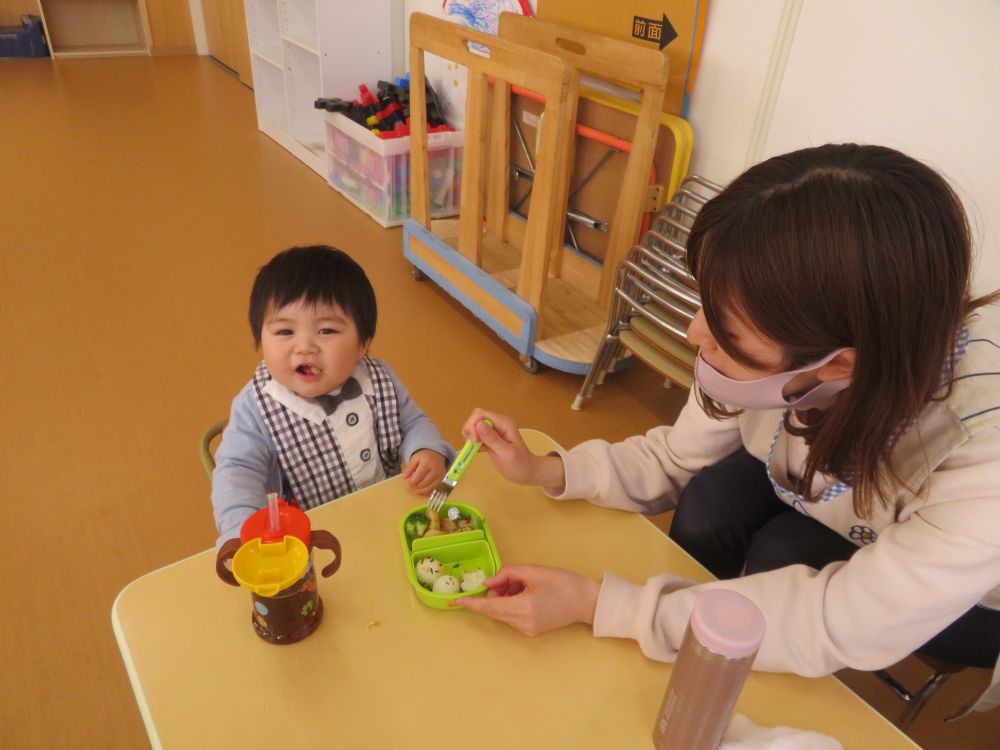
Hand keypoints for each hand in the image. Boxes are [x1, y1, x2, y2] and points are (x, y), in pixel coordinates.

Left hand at [402, 449, 446, 494]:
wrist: (436, 455)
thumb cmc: (424, 457)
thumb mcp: (415, 459)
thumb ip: (409, 468)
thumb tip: (404, 477)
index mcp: (427, 462)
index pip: (419, 475)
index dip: (413, 481)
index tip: (409, 483)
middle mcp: (435, 469)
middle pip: (425, 482)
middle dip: (417, 486)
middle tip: (412, 487)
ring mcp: (440, 474)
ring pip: (430, 486)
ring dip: (422, 490)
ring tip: (416, 490)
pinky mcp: (442, 479)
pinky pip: (434, 487)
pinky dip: (428, 490)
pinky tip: (423, 490)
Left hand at [453, 564, 599, 636]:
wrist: (586, 601)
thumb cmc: (563, 582)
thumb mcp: (534, 571)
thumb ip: (507, 574)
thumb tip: (488, 583)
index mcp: (524, 607)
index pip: (491, 607)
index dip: (472, 604)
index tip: (457, 602)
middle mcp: (523, 623)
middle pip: (495, 610)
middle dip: (493, 594)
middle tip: (508, 579)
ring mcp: (527, 630)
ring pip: (503, 614)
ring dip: (503, 599)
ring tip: (522, 585)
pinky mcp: (532, 632)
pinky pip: (512, 618)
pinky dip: (511, 605)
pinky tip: (526, 594)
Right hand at [461, 409, 564, 488]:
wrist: (526, 472)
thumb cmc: (520, 465)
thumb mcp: (507, 454)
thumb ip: (493, 439)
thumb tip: (479, 424)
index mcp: (504, 423)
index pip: (481, 414)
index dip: (473, 426)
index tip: (475, 442)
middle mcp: (498, 423)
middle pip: (476, 417)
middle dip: (470, 431)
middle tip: (474, 446)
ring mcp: (494, 430)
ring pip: (474, 425)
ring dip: (470, 437)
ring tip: (477, 449)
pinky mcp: (489, 438)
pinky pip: (476, 434)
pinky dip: (473, 443)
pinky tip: (480, 451)